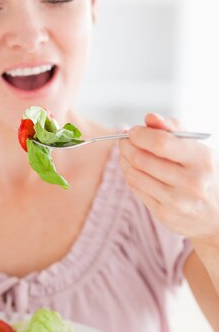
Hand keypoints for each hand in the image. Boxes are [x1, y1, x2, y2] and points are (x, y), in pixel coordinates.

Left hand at [118, 112, 218, 244]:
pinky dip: (130, 174)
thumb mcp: (199, 149)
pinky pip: (136, 189)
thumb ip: (174, 130)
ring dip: (125, 160)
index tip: (133, 130)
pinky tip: (133, 168)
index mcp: (202, 159)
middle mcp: (190, 182)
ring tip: (127, 152)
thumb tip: (150, 118)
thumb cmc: (206, 174)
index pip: (161, 143)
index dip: (141, 134)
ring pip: (134, 174)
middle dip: (127, 145)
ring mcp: (176, 201)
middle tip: (125, 140)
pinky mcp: (164, 214)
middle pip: (142, 159)